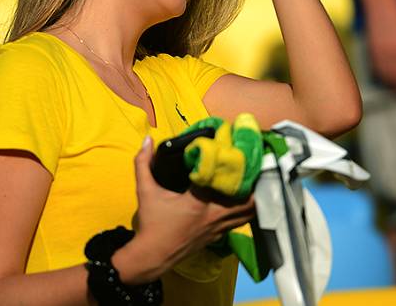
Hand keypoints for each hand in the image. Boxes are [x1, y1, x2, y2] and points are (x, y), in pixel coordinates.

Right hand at [111, 136, 254, 284]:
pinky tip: (241, 200)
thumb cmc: (151, 223)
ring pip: (247, 213)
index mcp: (198, 202)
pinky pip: (239, 222)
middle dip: (251, 182)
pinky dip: (244, 211)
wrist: (152, 256)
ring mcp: (218, 228)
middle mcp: (213, 215)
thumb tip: (147, 140)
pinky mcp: (218, 237)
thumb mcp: (145, 191)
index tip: (229, 148)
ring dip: (251, 197)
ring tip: (251, 181)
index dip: (227, 163)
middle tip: (249, 165)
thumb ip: (143, 163)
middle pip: (247, 199)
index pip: (220, 179)